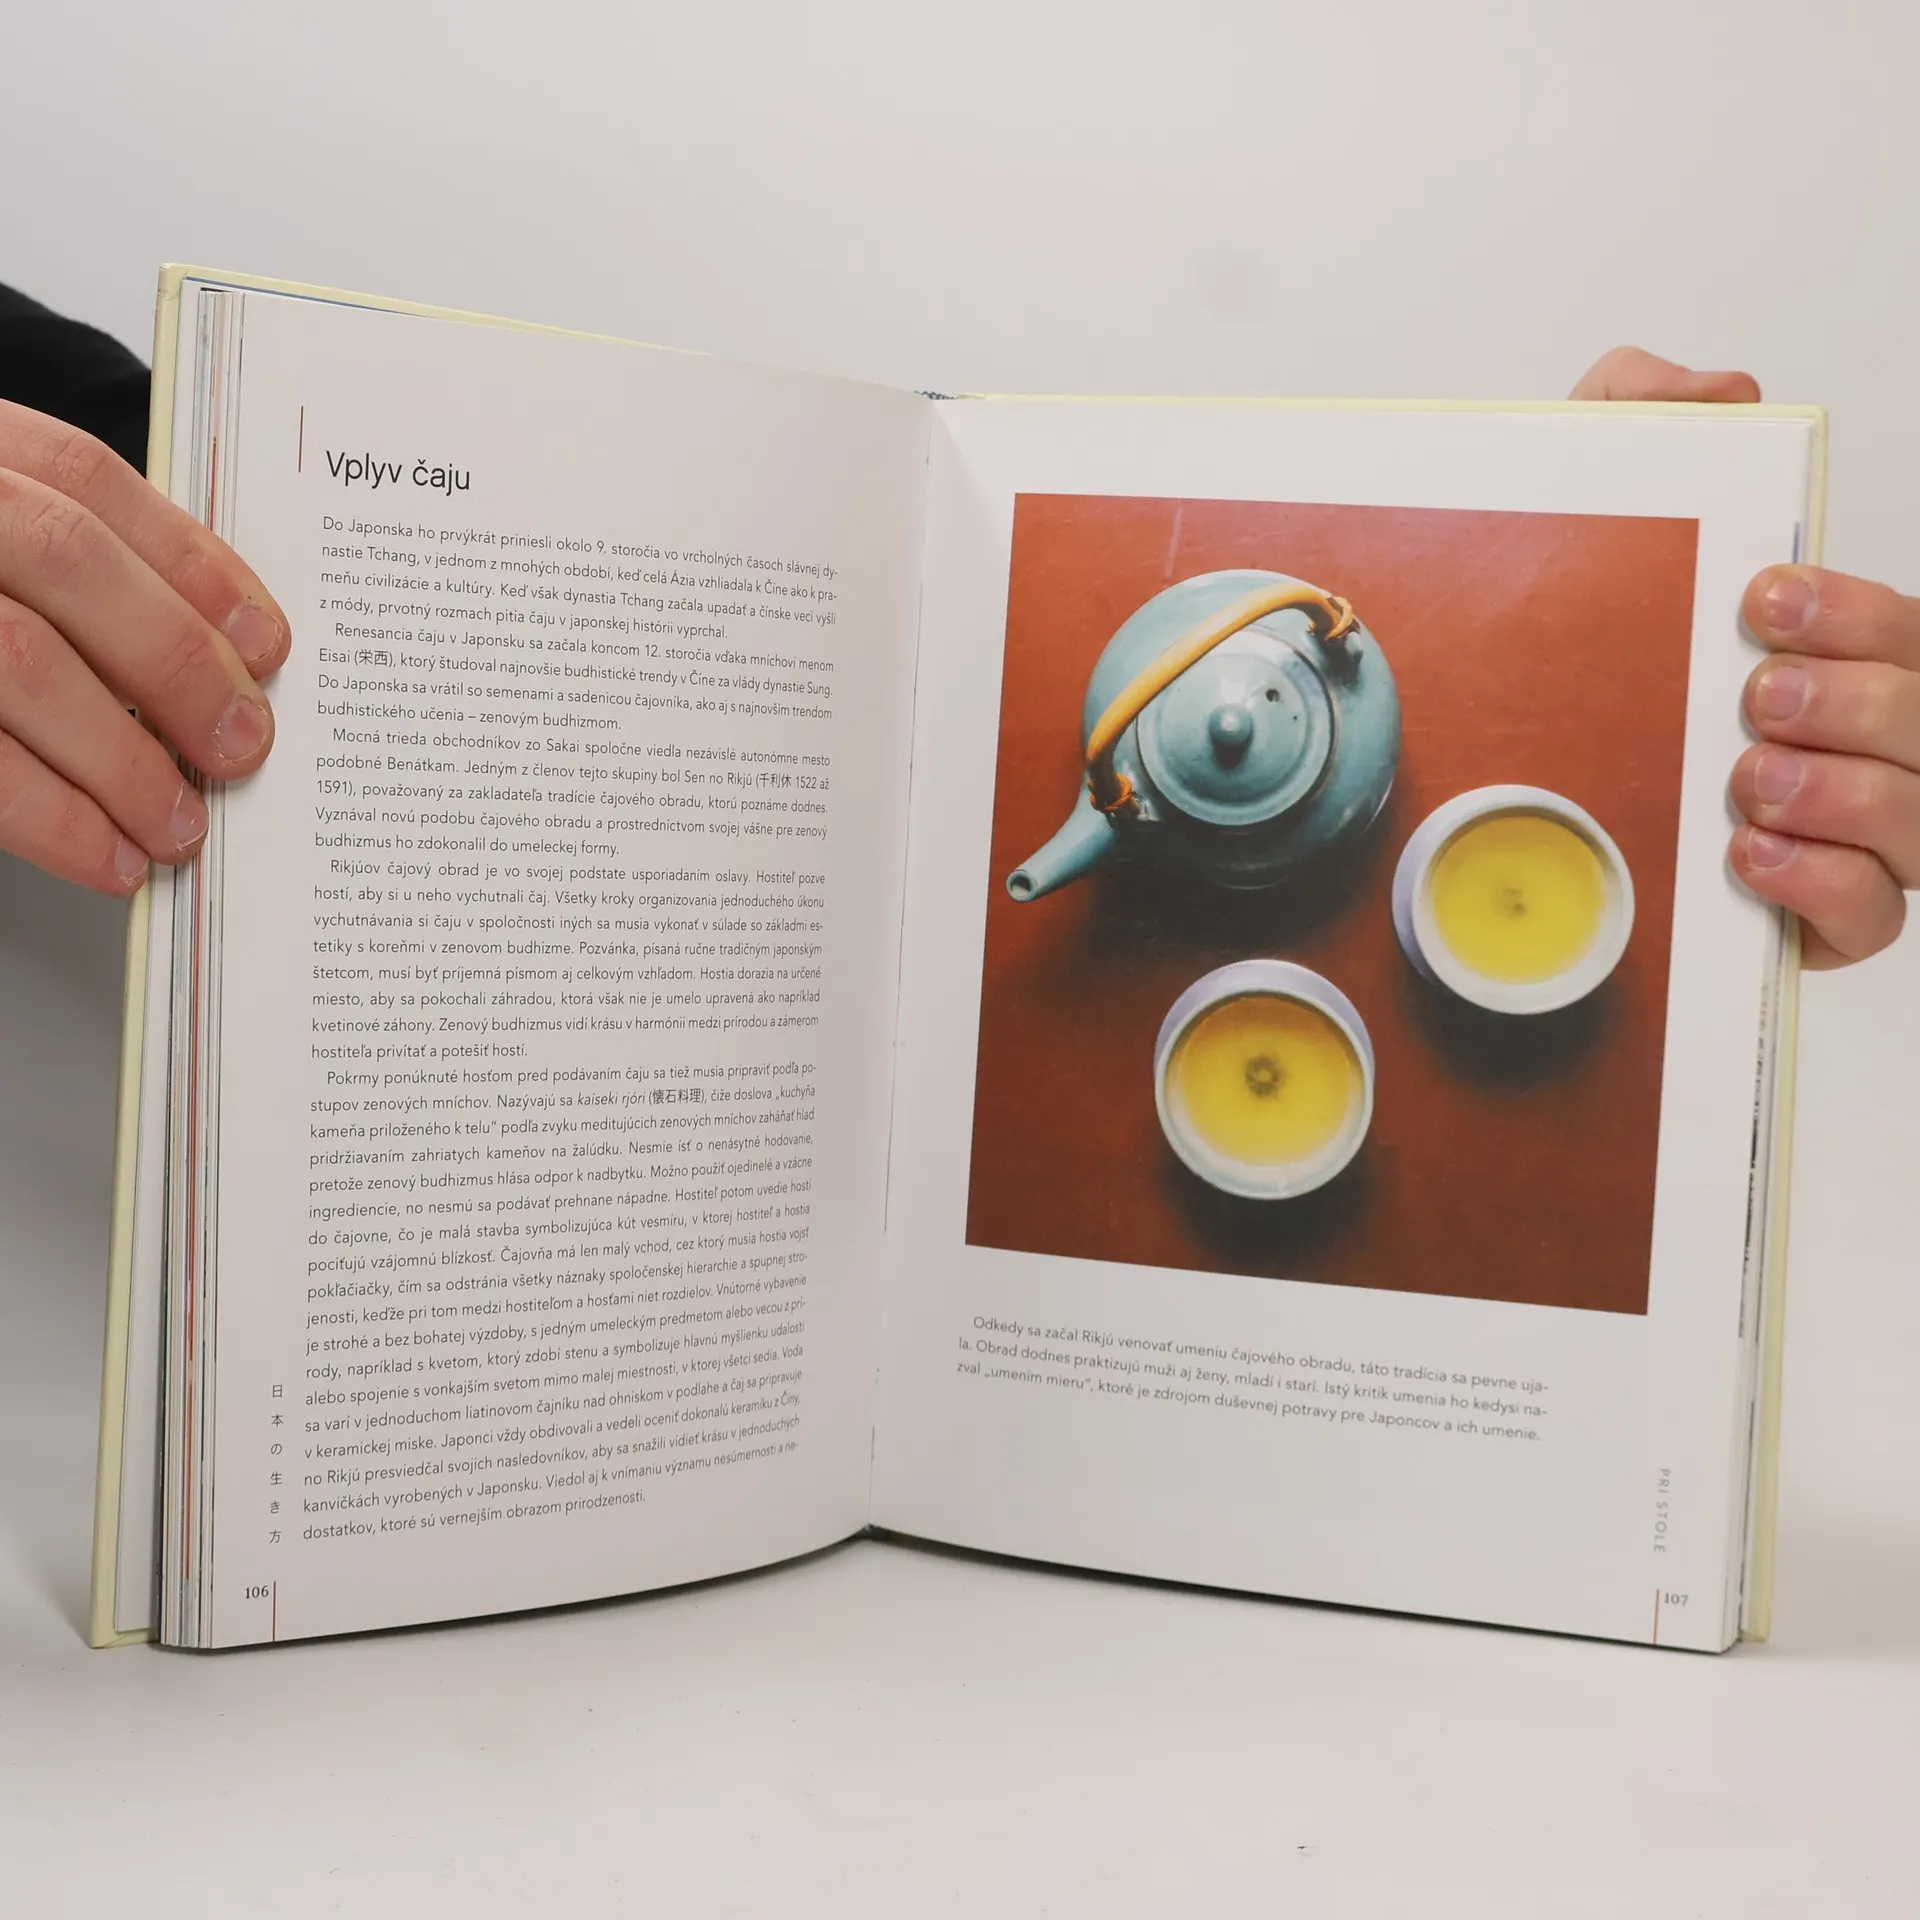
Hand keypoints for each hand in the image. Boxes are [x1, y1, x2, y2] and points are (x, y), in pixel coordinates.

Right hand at [0, 398, 286, 895]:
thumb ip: (59, 562)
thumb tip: (212, 656)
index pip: (82, 480)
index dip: (190, 565)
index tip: (266, 643)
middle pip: (62, 562)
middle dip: (174, 664)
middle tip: (241, 746)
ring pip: (14, 659)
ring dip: (119, 758)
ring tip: (180, 824)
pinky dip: (51, 816)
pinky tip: (106, 855)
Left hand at [1573, 348, 1912, 967]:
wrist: (1492, 785)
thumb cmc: (1574, 661)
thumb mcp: (1585, 524)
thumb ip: (1639, 419)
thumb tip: (1723, 393)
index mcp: (1831, 660)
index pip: (1897, 630)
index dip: (1850, 613)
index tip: (1763, 602)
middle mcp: (1861, 747)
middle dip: (1856, 702)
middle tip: (1759, 697)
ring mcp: (1852, 837)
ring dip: (1846, 795)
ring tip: (1749, 780)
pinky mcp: (1816, 922)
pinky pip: (1874, 917)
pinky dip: (1826, 886)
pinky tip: (1754, 857)